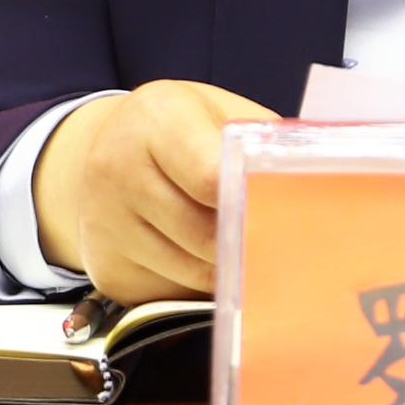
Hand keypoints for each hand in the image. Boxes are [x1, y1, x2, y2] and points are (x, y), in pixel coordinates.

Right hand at [33, 80, 277, 304]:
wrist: (96, 152)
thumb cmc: (176, 131)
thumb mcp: (217, 112)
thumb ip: (258, 143)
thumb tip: (309, 186)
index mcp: (156, 119)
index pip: (212, 178)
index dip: (252, 201)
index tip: (287, 215)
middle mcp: (119, 170)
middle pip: (206, 235)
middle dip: (248, 242)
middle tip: (283, 243)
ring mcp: (106, 226)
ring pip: (194, 272)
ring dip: (228, 269)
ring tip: (245, 247)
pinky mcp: (106, 270)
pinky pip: (172, 293)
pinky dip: (198, 284)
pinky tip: (202, 258)